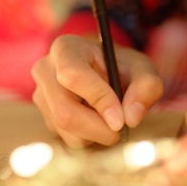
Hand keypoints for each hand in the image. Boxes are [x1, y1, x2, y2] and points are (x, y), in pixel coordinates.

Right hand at [31, 34, 163, 147]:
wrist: (102, 70)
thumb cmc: (120, 66)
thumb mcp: (141, 68)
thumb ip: (146, 86)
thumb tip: (131, 118)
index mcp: (66, 48)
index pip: (73, 75)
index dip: (98, 99)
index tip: (121, 118)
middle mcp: (45, 69)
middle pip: (64, 111)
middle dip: (97, 128)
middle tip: (120, 129)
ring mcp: (40, 94)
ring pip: (65, 128)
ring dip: (95, 135)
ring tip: (110, 119)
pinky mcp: (44, 115)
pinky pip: (65, 137)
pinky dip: (87, 137)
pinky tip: (96, 120)